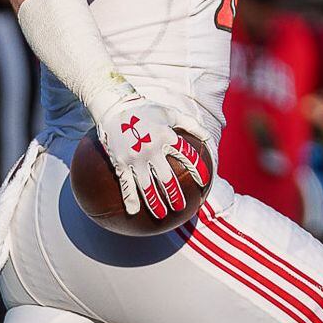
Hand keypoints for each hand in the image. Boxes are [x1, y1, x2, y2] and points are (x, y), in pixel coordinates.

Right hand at [92, 94, 210, 222]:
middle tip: (181, 207)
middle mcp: (152, 149)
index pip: (187, 157)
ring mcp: (135, 158)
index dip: (197, 170)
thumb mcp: (171, 113)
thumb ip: (191, 125)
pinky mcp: (120, 162)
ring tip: (162, 215)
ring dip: (155, 203)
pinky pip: (125, 184)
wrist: (114, 107)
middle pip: (167, 178)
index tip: (204, 182)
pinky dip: (129, 199)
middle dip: (175, 195)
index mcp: (166, 136)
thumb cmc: (146, 110)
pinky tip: (133, 212)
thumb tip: (208, 138)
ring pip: (147, 186)